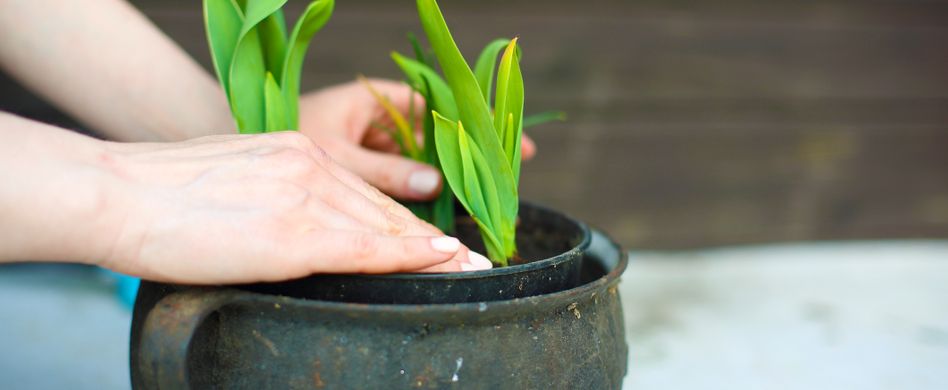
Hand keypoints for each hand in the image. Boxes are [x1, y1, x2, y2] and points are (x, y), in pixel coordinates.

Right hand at [98, 131, 491, 283]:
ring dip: (431, 252)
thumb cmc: (158, 196)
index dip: (404, 220)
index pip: (364, 192)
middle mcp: (310, 165)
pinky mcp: (295, 232)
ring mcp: (307, 196)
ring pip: (383, 227)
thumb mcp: (234, 182)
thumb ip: (275, 198)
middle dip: (428, 239)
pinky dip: (409, 255)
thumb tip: (291, 228)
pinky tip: (441, 260)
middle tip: (470, 258)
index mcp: (295, 151)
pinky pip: (366, 246)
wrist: (116, 193)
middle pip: (383, 209)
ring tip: (469, 268)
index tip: (437, 237)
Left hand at [298, 78, 536, 200]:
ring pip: (419, 159)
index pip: (440, 108)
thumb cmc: (279, 144)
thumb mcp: (337, 158)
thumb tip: (436, 186)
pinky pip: (400, 176)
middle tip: (507, 179)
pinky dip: (419, 193)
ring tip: (483, 201)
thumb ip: (386, 172)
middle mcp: (378, 117)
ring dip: (448, 179)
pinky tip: (442, 214)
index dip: (478, 127)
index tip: (517, 146)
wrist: (238, 161)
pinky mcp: (361, 166)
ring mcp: (371, 142)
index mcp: (375, 98)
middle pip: (437, 135)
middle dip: (471, 157)